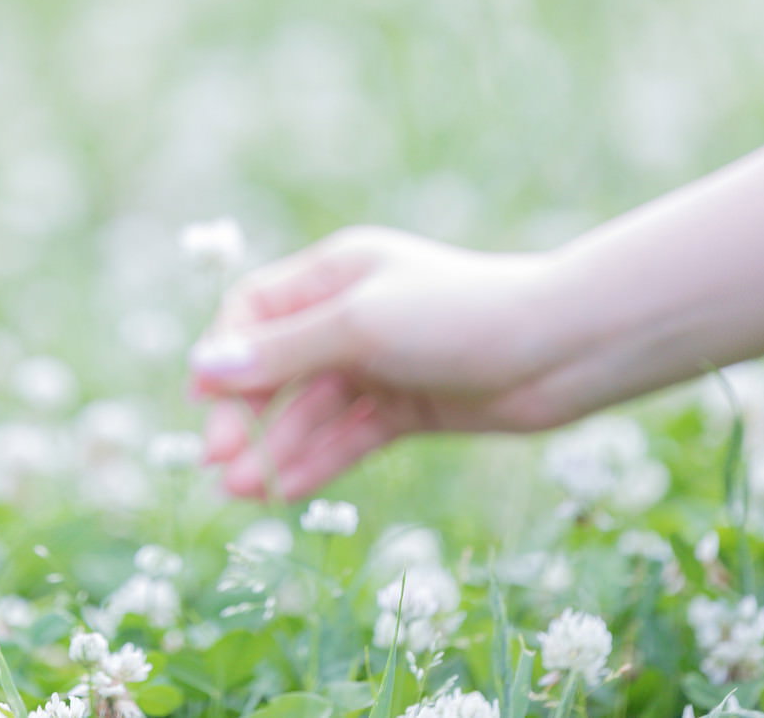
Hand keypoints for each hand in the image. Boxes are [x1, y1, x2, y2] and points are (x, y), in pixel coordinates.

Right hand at [187, 226, 573, 499]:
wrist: (560, 350)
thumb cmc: (458, 317)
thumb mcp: (360, 328)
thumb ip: (282, 354)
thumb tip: (203, 366)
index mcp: (336, 272)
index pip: (255, 310)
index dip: (224, 353)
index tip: (203, 402)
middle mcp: (352, 314)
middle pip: (277, 365)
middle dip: (246, 412)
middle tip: (219, 460)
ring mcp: (381, 362)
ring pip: (312, 408)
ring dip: (276, 447)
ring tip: (244, 492)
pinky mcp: (408, 406)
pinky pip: (349, 435)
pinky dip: (319, 461)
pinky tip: (286, 492)